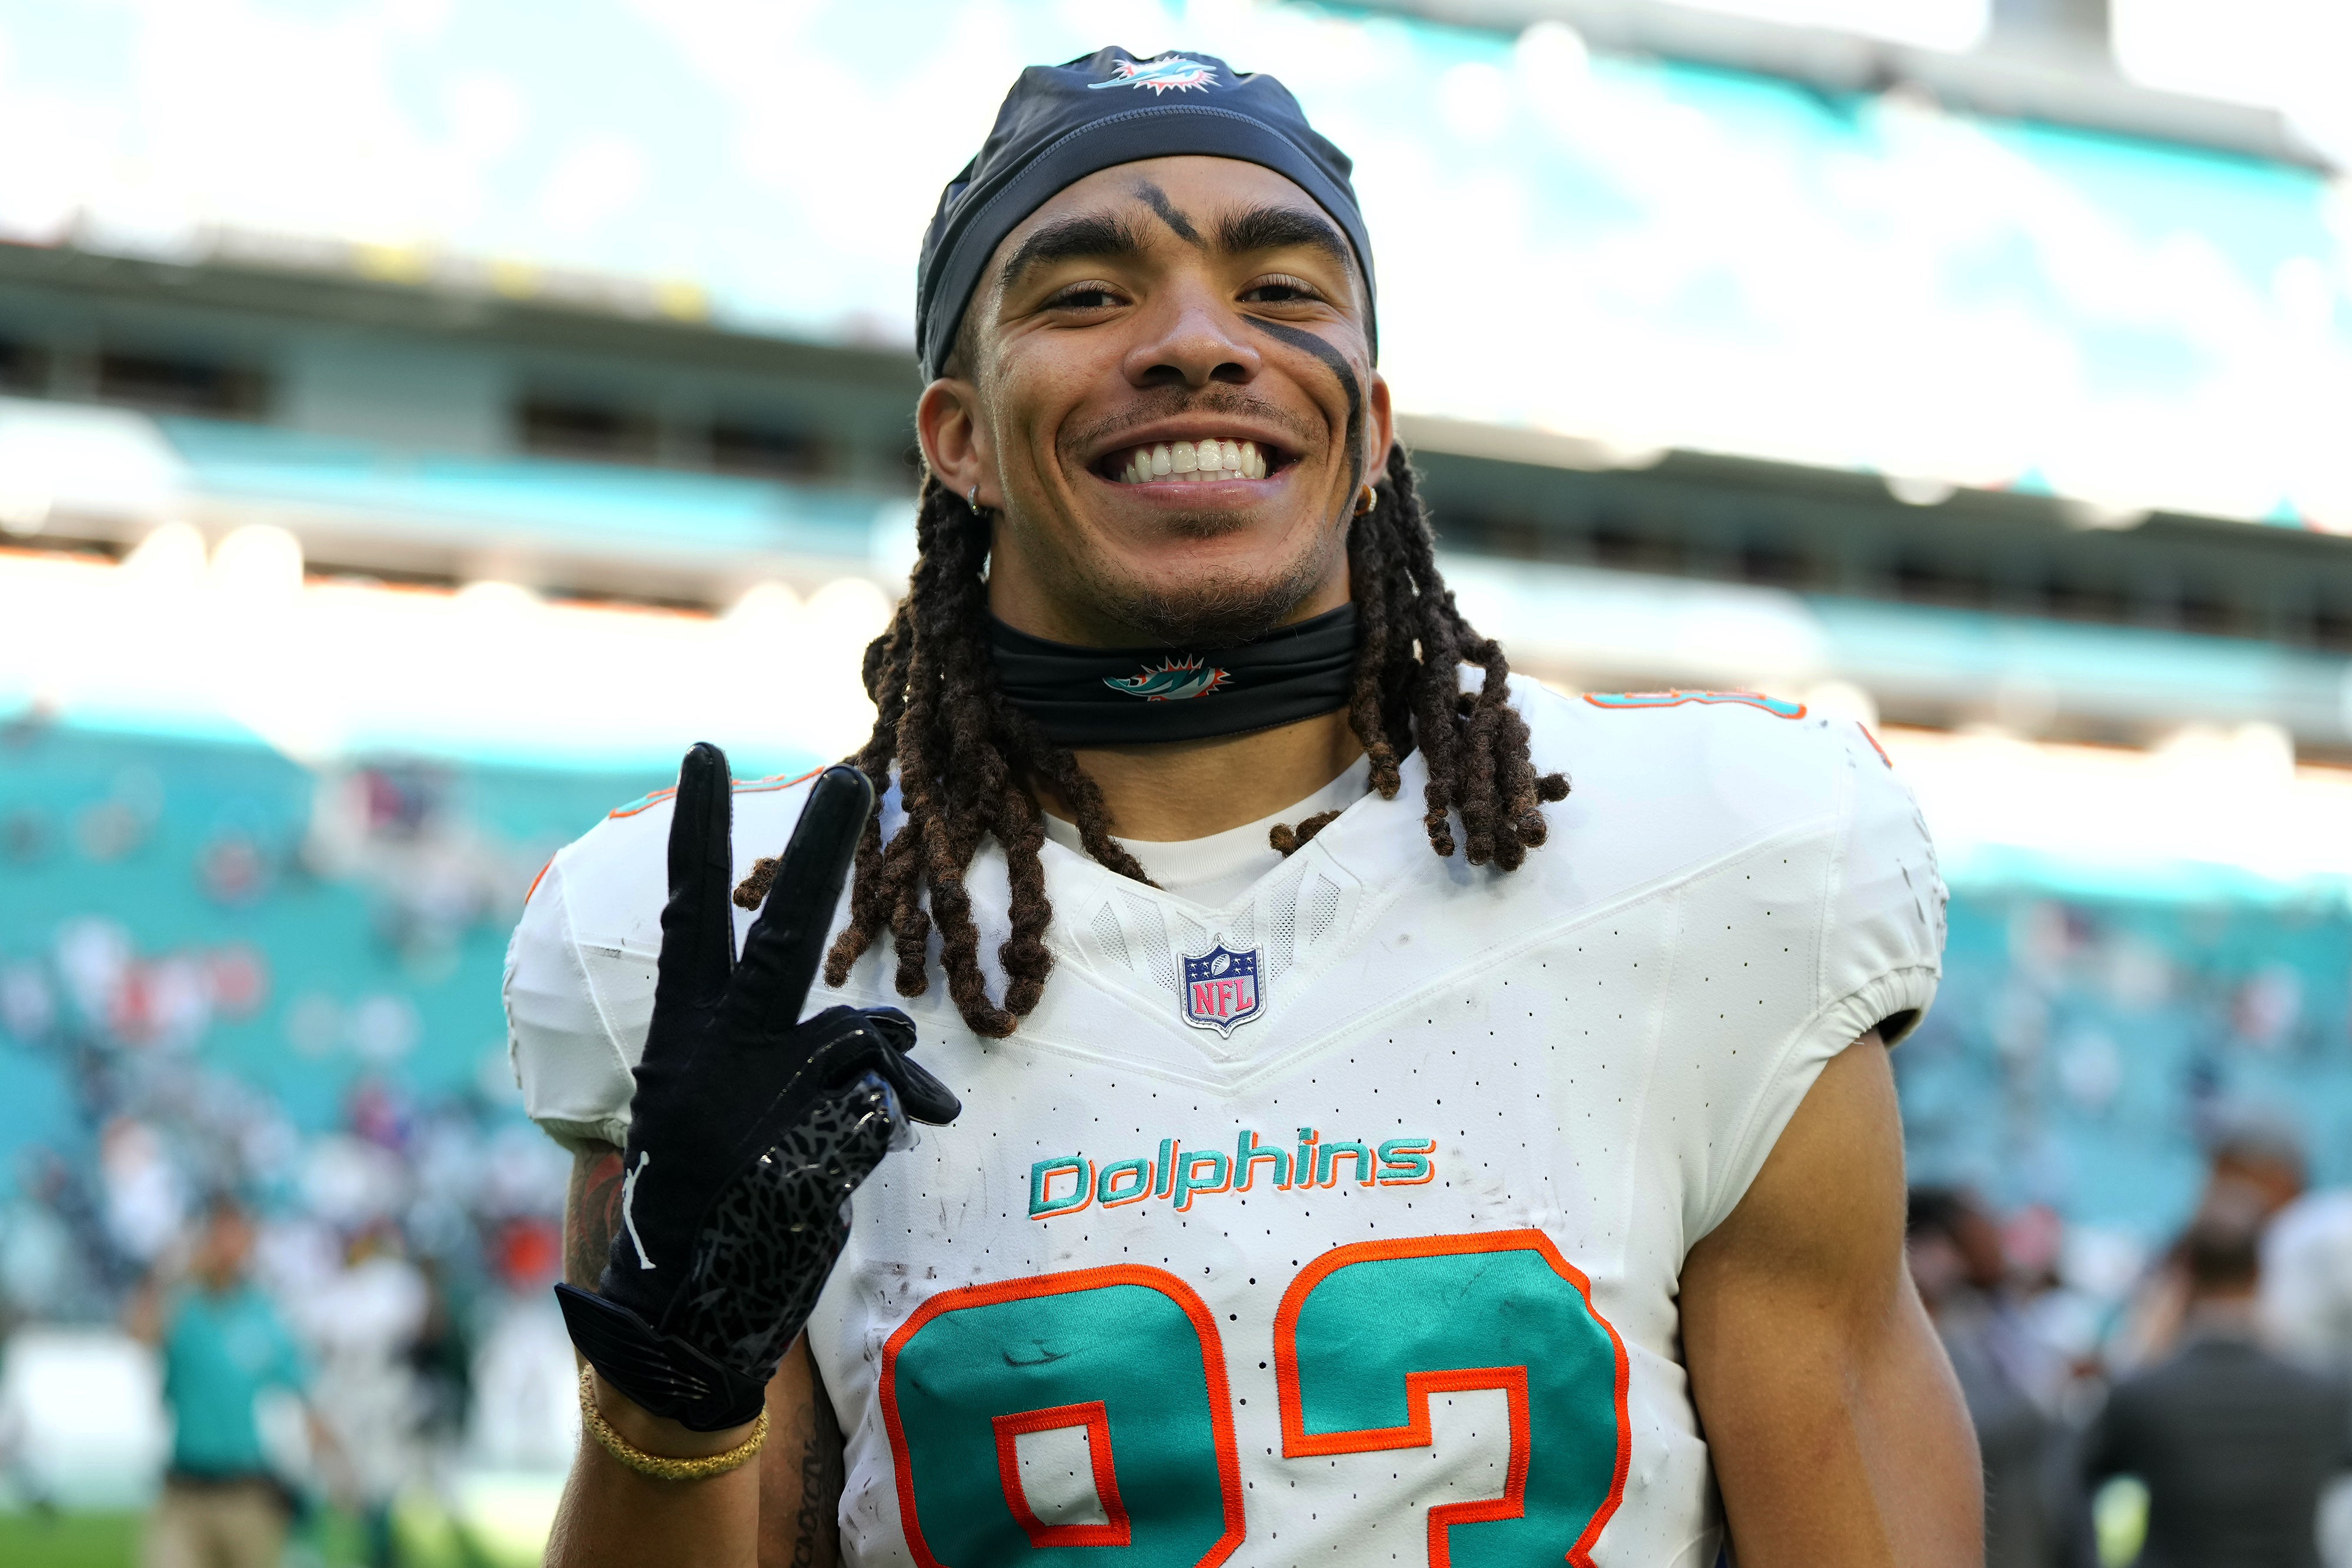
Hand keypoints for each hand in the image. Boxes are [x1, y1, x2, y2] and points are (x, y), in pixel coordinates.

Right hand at [556, 746, 958, 1431]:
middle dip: (820, 856)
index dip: (699, 836)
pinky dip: (892, 1129)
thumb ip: (808, 1053)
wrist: (688, 1315)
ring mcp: (757, 1100)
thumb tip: (890, 1031)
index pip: (689, 916)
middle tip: (853, 777)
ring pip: (858, 1035)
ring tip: (880, 1118)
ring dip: (884, 1069)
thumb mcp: (739, 1112)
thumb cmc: (716, 1203)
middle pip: (775, 936)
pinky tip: (865, 1166)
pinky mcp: (805, 1144)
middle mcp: (712, 1056)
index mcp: (681, 1037)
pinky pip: (883, 1108)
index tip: (705, 752)